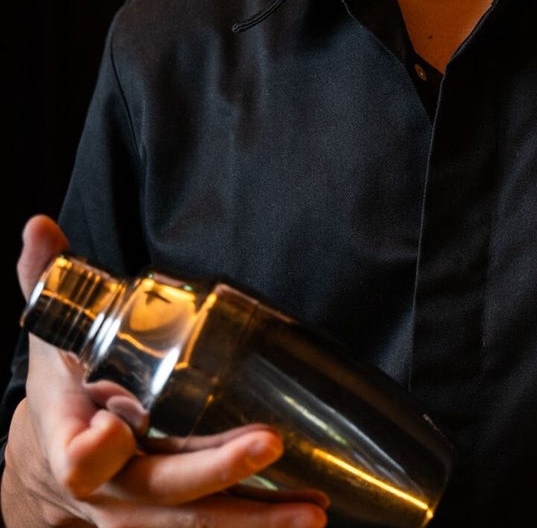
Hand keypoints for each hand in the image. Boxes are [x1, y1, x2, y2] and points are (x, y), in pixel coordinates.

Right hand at [1, 216, 327, 527]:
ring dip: (254, 519)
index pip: (74, 456)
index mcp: (70, 439)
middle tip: (267, 444)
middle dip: (215, 472)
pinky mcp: (174, 520)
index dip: (90, 449)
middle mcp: (110, 487)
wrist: (52, 462)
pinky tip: (305, 514)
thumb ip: (49, 281)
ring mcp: (144, 511)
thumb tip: (40, 226)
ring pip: (195, 523)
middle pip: (160, 489)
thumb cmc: (66, 389)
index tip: (112, 427)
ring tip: (309, 510)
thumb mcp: (53, 337)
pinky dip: (258, 525)